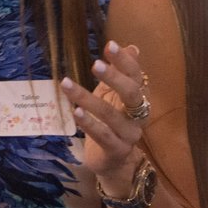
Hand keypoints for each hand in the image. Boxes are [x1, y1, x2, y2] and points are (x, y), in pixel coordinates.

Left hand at [60, 40, 148, 183]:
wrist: (114, 162)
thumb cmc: (111, 123)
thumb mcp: (113, 95)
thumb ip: (121, 73)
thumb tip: (132, 46)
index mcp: (140, 99)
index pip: (137, 76)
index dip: (125, 61)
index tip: (110, 45)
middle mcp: (139, 116)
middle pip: (132, 94)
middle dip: (114, 77)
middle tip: (94, 64)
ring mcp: (129, 135)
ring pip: (110, 115)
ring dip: (87, 98)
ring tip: (67, 84)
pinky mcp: (116, 151)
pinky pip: (103, 135)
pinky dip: (89, 123)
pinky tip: (75, 112)